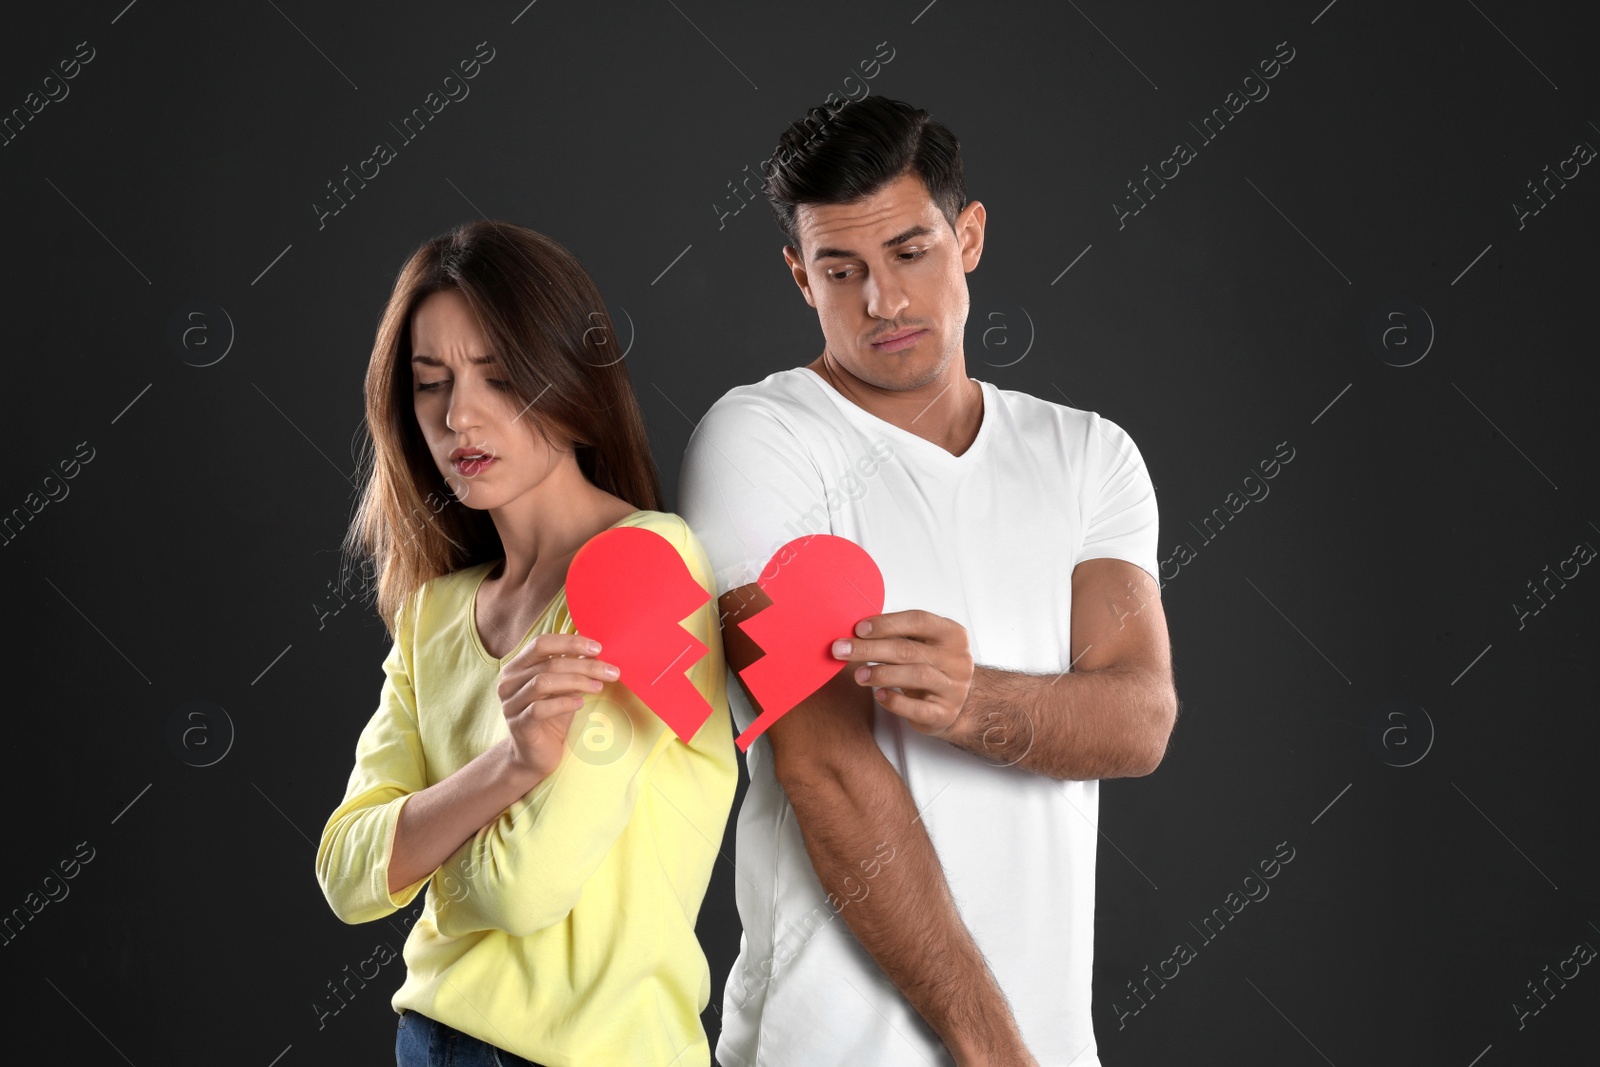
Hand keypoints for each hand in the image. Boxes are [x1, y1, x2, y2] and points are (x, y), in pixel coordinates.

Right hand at [496, 632, 620, 780]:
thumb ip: (572, 668)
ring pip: (543, 682)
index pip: (541, 643)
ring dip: (576, 682)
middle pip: (549, 663)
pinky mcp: (518, 725)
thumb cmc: (551, 717)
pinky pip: (539, 708)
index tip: (598, 648)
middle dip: (584, 665)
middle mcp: (508, 682)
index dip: (570, 642)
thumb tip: (596, 650)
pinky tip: (580, 704)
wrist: (534, 756)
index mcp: (517, 666)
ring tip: (598, 687)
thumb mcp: (563, 688)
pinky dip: (563, 703)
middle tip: (611, 671)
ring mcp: (510, 704)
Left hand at [831, 609, 973, 737]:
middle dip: (871, 649)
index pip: (919, 621)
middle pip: (909, 649)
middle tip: (842, 650)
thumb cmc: (930, 666)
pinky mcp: (945, 713)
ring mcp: (954, 688)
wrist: (956, 703)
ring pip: (915, 676)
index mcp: (952, 634)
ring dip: (881, 673)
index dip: (886, 623)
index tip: (858, 629)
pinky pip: (917, 708)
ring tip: (858, 675)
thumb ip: (897, 635)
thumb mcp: (922, 644)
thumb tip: (856, 632)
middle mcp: (957, 659)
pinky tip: (879, 695)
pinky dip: (895, 701)